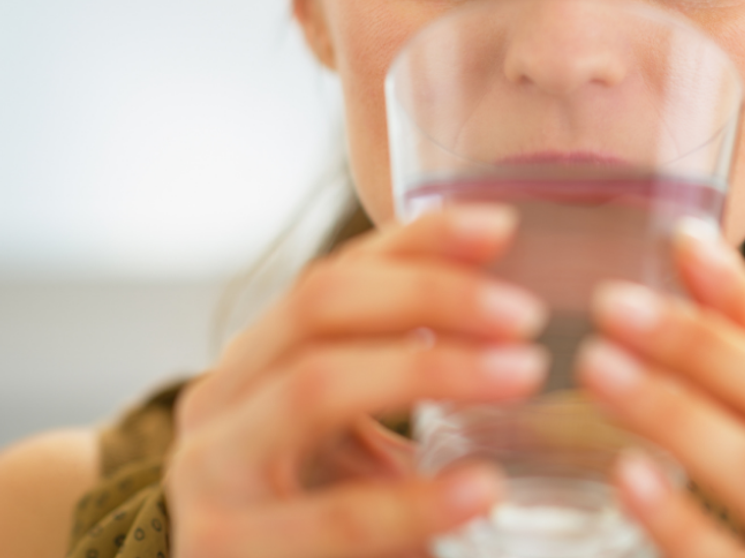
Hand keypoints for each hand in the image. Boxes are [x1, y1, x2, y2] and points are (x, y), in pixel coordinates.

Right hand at [166, 205, 549, 557]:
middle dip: (431, 294)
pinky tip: (481, 490)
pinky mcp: (225, 552)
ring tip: (522, 374)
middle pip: (320, 306)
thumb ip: (409, 382)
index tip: (503, 227)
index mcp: (255, 366)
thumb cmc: (319, 526)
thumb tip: (515, 319)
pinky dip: (414, 501)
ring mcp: (210, 477)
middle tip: (526, 315)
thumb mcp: (359, 447)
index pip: (335, 275)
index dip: (417, 242)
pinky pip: (333, 517)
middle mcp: (219, 405)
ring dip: (430, 368)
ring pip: (315, 386)